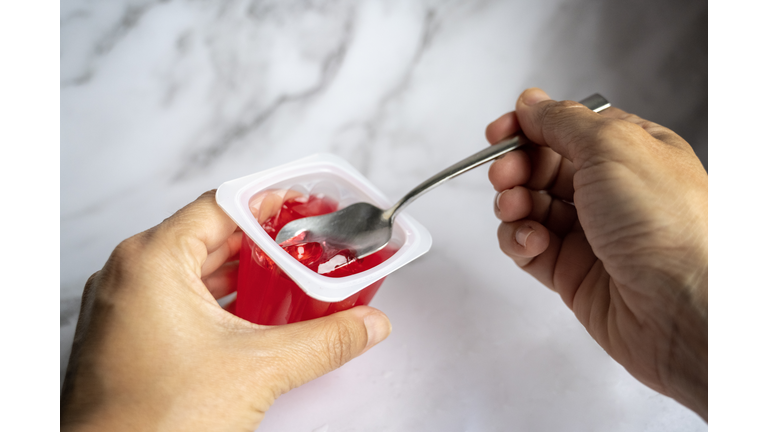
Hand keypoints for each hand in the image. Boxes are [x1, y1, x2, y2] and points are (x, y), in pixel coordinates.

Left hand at [60, 191, 391, 430]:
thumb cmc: (152, 421)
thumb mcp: (259, 369)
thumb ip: (325, 340)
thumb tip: (366, 324)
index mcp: (151, 260)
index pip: (221, 205)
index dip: (269, 202)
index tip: (303, 206)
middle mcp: (129, 275)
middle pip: (208, 234)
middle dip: (261, 241)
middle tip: (305, 244)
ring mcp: (123, 306)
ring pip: (191, 268)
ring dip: (240, 271)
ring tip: (286, 276)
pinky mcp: (126, 334)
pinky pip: (176, 297)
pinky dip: (216, 299)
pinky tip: (251, 315)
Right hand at [486, 88, 707, 418]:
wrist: (681, 307)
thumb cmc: (666, 225)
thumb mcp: (612, 147)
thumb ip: (563, 121)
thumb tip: (531, 103)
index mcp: (629, 151)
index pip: (566, 128)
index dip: (529, 127)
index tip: (501, 132)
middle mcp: (609, 189)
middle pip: (541, 166)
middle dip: (515, 166)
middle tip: (505, 172)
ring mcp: (589, 231)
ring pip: (529, 206)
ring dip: (512, 202)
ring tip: (515, 207)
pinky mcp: (570, 270)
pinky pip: (527, 246)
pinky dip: (519, 240)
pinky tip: (531, 241)